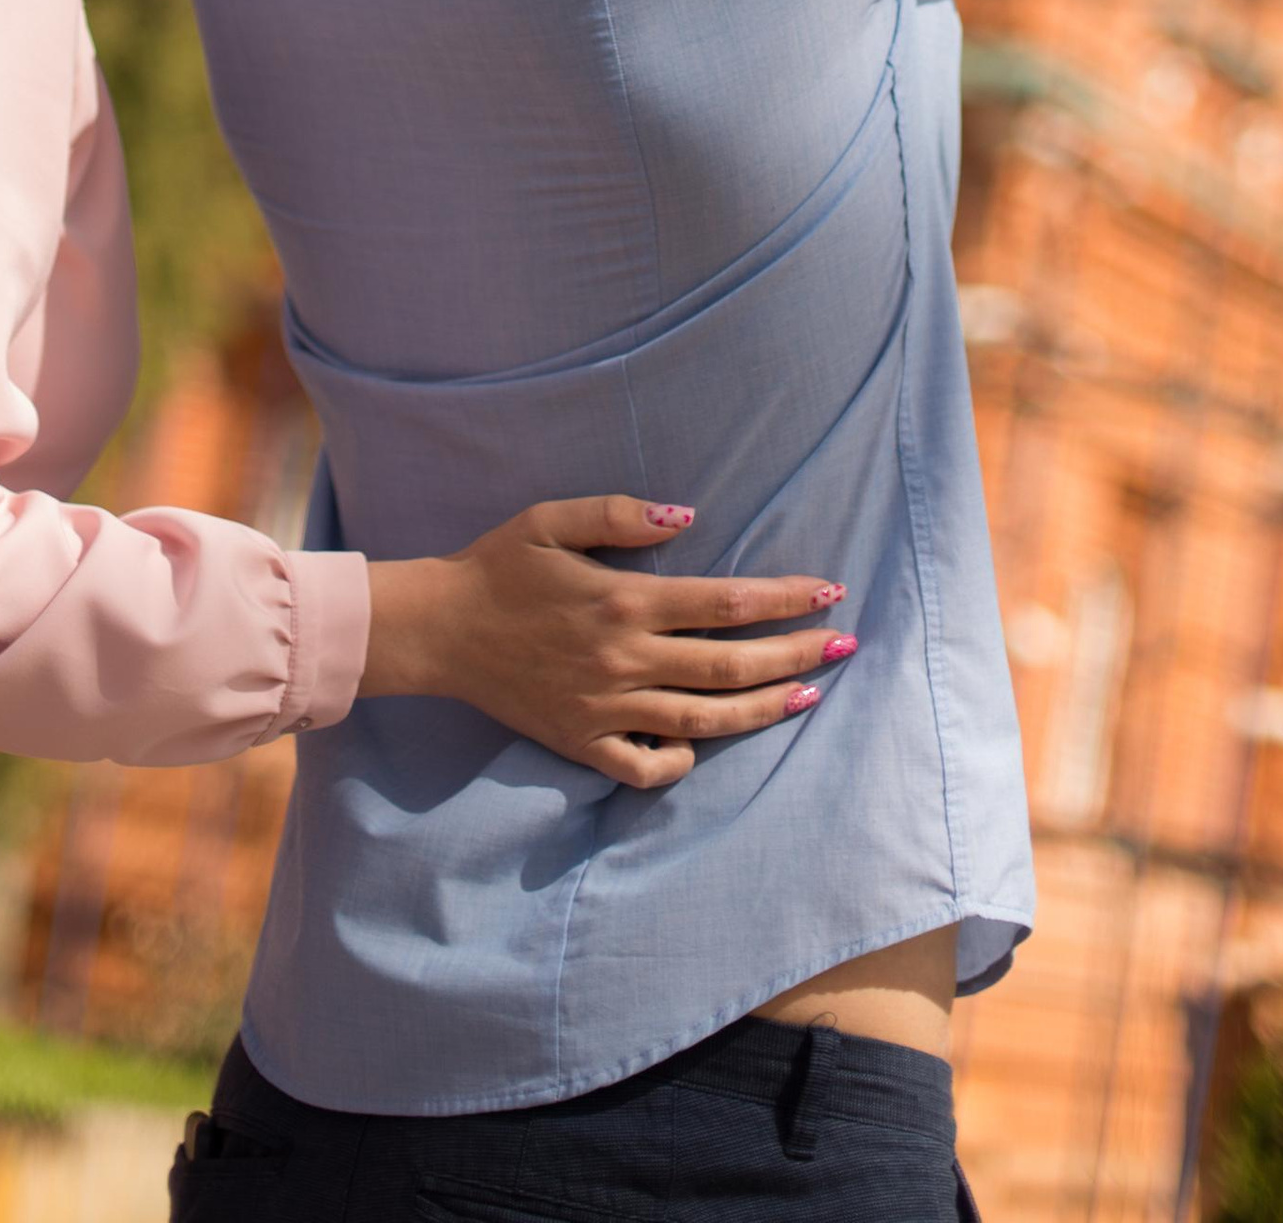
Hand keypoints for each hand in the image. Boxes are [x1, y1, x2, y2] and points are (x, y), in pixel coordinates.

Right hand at [361, 497, 851, 789]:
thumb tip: (689, 515)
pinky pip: (646, 767)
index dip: (785, 598)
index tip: (827, 593)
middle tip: (843, 646)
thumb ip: (623, 514)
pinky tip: (706, 743)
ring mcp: (605, 708)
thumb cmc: (499, 565)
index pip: (728, 602)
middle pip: (731, 664)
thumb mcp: (553, 518)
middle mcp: (624, 659)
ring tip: (808, 695)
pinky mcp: (582, 743)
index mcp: (625, 600)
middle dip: (796, 654)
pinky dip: (682, 761)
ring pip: (704, 718)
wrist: (440, 630)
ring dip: (764, 708)